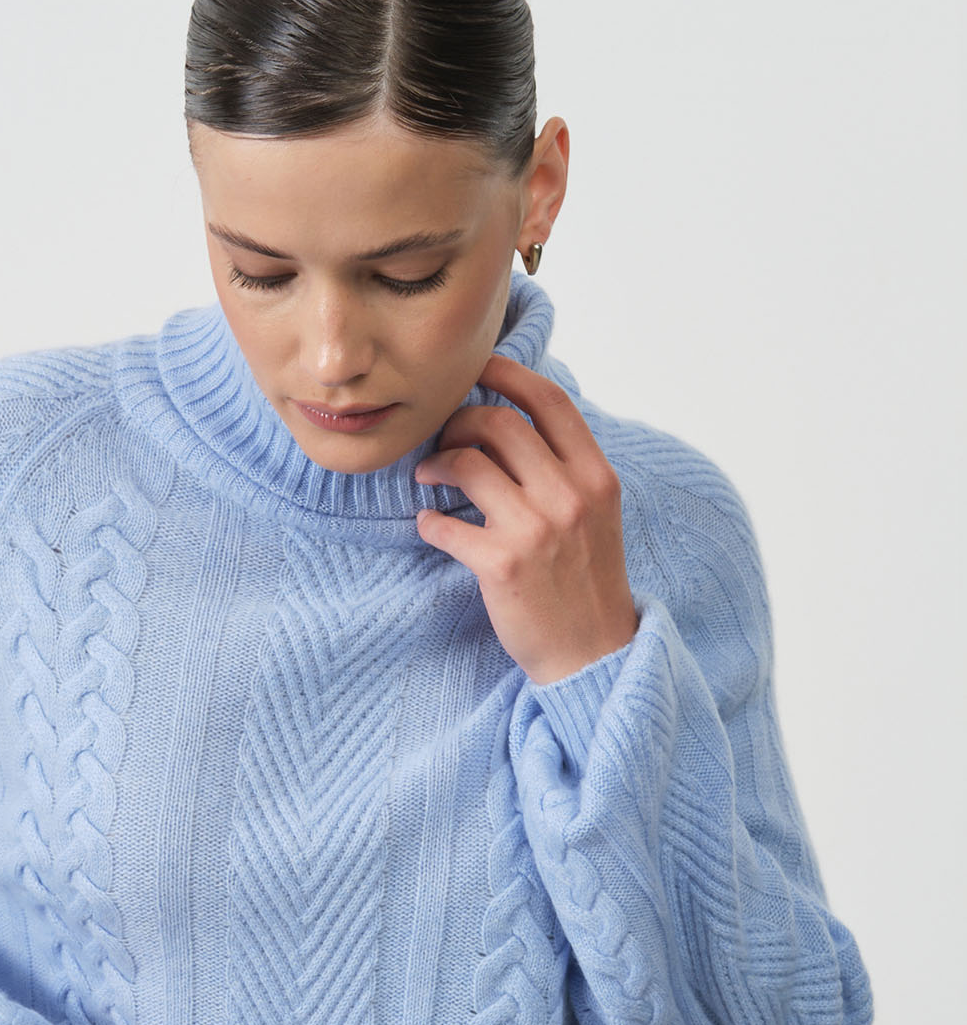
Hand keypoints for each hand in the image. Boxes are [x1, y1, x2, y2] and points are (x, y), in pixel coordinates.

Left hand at [413, 353, 637, 684]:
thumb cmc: (586, 583)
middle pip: (499, 423)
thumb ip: (565, 470)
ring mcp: (536, 529)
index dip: (507, 373)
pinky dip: (429, 522)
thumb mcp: (596, 515)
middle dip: (459, 422)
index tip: (477, 369)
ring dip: (436, 464)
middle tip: (443, 441)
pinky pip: (444, 524)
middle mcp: (570, 495)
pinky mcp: (501, 565)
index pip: (549, 401)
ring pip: (467, 463)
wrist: (593, 655)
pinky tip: (431, 526)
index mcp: (596, 476)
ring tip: (427, 477)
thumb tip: (515, 422)